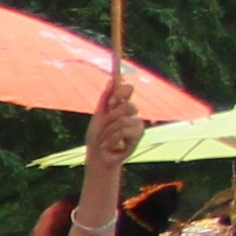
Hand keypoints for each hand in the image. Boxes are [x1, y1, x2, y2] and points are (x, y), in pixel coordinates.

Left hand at [88, 62, 140, 178]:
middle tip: (103, 126)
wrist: (98, 156)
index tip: (111, 102)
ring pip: (124, 120)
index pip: (128, 89)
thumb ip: (106, 98)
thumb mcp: (98, 116)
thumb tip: (112, 79)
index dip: (122, 91)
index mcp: (120, 105)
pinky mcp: (138, 135)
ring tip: (103, 140)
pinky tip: (107, 145)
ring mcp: (136, 123)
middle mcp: (131, 112)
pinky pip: (125, 131)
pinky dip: (112, 139)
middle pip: (129, 105)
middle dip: (111, 117)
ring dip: (108, 131)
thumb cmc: (97, 137)